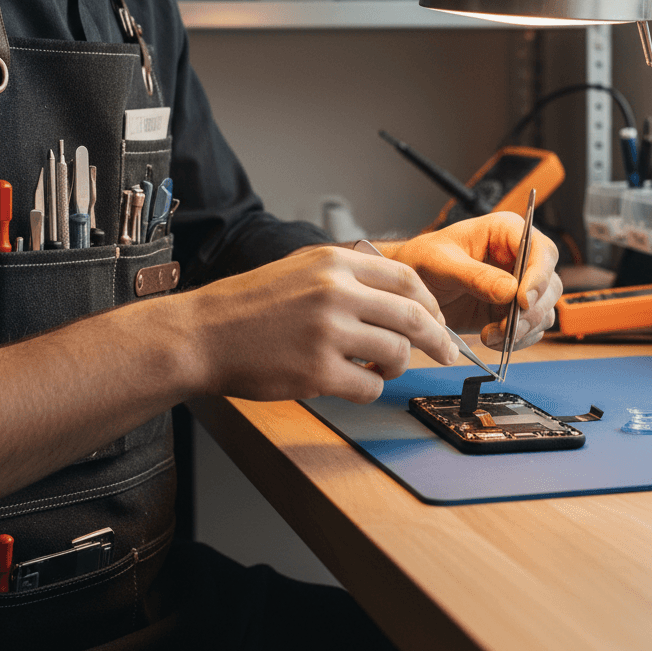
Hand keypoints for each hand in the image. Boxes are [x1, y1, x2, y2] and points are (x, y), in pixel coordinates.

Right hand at [184, 246, 457, 403]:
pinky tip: (353, 382)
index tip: (439, 320)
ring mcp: (328, 332)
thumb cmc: (250, 304)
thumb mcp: (301, 267)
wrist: (203, 333)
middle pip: (414, 316)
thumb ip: (349, 274)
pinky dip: (370, 388)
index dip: (431, 303)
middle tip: (448, 354)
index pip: (407, 279)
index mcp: (335, 263)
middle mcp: (336, 292)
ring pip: (397, 353)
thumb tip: (401, 295)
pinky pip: (369, 385)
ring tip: (380, 367)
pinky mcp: (317, 371)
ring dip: (397, 366)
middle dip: (439, 339)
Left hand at [381, 213, 562, 349]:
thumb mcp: (440, 263)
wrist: (409, 288)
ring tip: (491, 336)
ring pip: (544, 310)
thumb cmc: (421, 261)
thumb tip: (510, 291)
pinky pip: (530, 329)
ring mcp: (518, 286)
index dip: (539, 275)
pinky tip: (492, 339)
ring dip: (523, 329)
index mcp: (505, 232)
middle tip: (507, 327)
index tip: (522, 300)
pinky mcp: (511, 311)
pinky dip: (516, 340)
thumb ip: (474, 276)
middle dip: (531, 311)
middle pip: (550, 284)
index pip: (541, 250)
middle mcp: (518, 257)